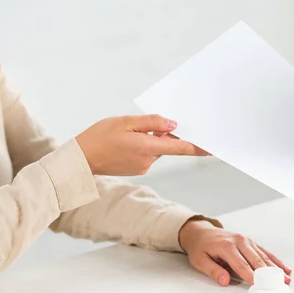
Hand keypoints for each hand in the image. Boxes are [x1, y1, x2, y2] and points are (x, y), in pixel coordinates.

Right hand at [76, 114, 207, 175]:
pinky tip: (128, 141)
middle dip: (166, 134)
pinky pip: (148, 154)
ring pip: (157, 149)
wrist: (80, 161)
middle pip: (168, 145)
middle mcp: (149, 160)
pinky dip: (144, 146)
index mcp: (148, 147)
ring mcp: (143, 167)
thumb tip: (173, 125)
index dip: (199, 148)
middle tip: (153, 123)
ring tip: (130, 131)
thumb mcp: (125, 122)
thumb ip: (152, 123)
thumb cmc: (99, 138)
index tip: (213, 148)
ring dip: (152, 139)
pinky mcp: (137, 169)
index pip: (181, 148)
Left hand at [178, 220, 291, 285]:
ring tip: (287, 278)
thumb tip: (224, 281)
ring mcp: (247, 240)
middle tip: (280, 284)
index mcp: (226, 246)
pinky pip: (265, 252)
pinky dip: (275, 260)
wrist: (202, 232)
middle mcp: (239, 241)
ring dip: (275, 268)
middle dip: (269, 274)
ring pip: (264, 256)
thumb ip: (213, 271)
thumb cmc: (201, 248)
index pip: (241, 264)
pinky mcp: (251, 242)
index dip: (250, 276)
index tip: (259, 285)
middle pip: (256, 260)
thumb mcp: (200, 260)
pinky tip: (285, 268)